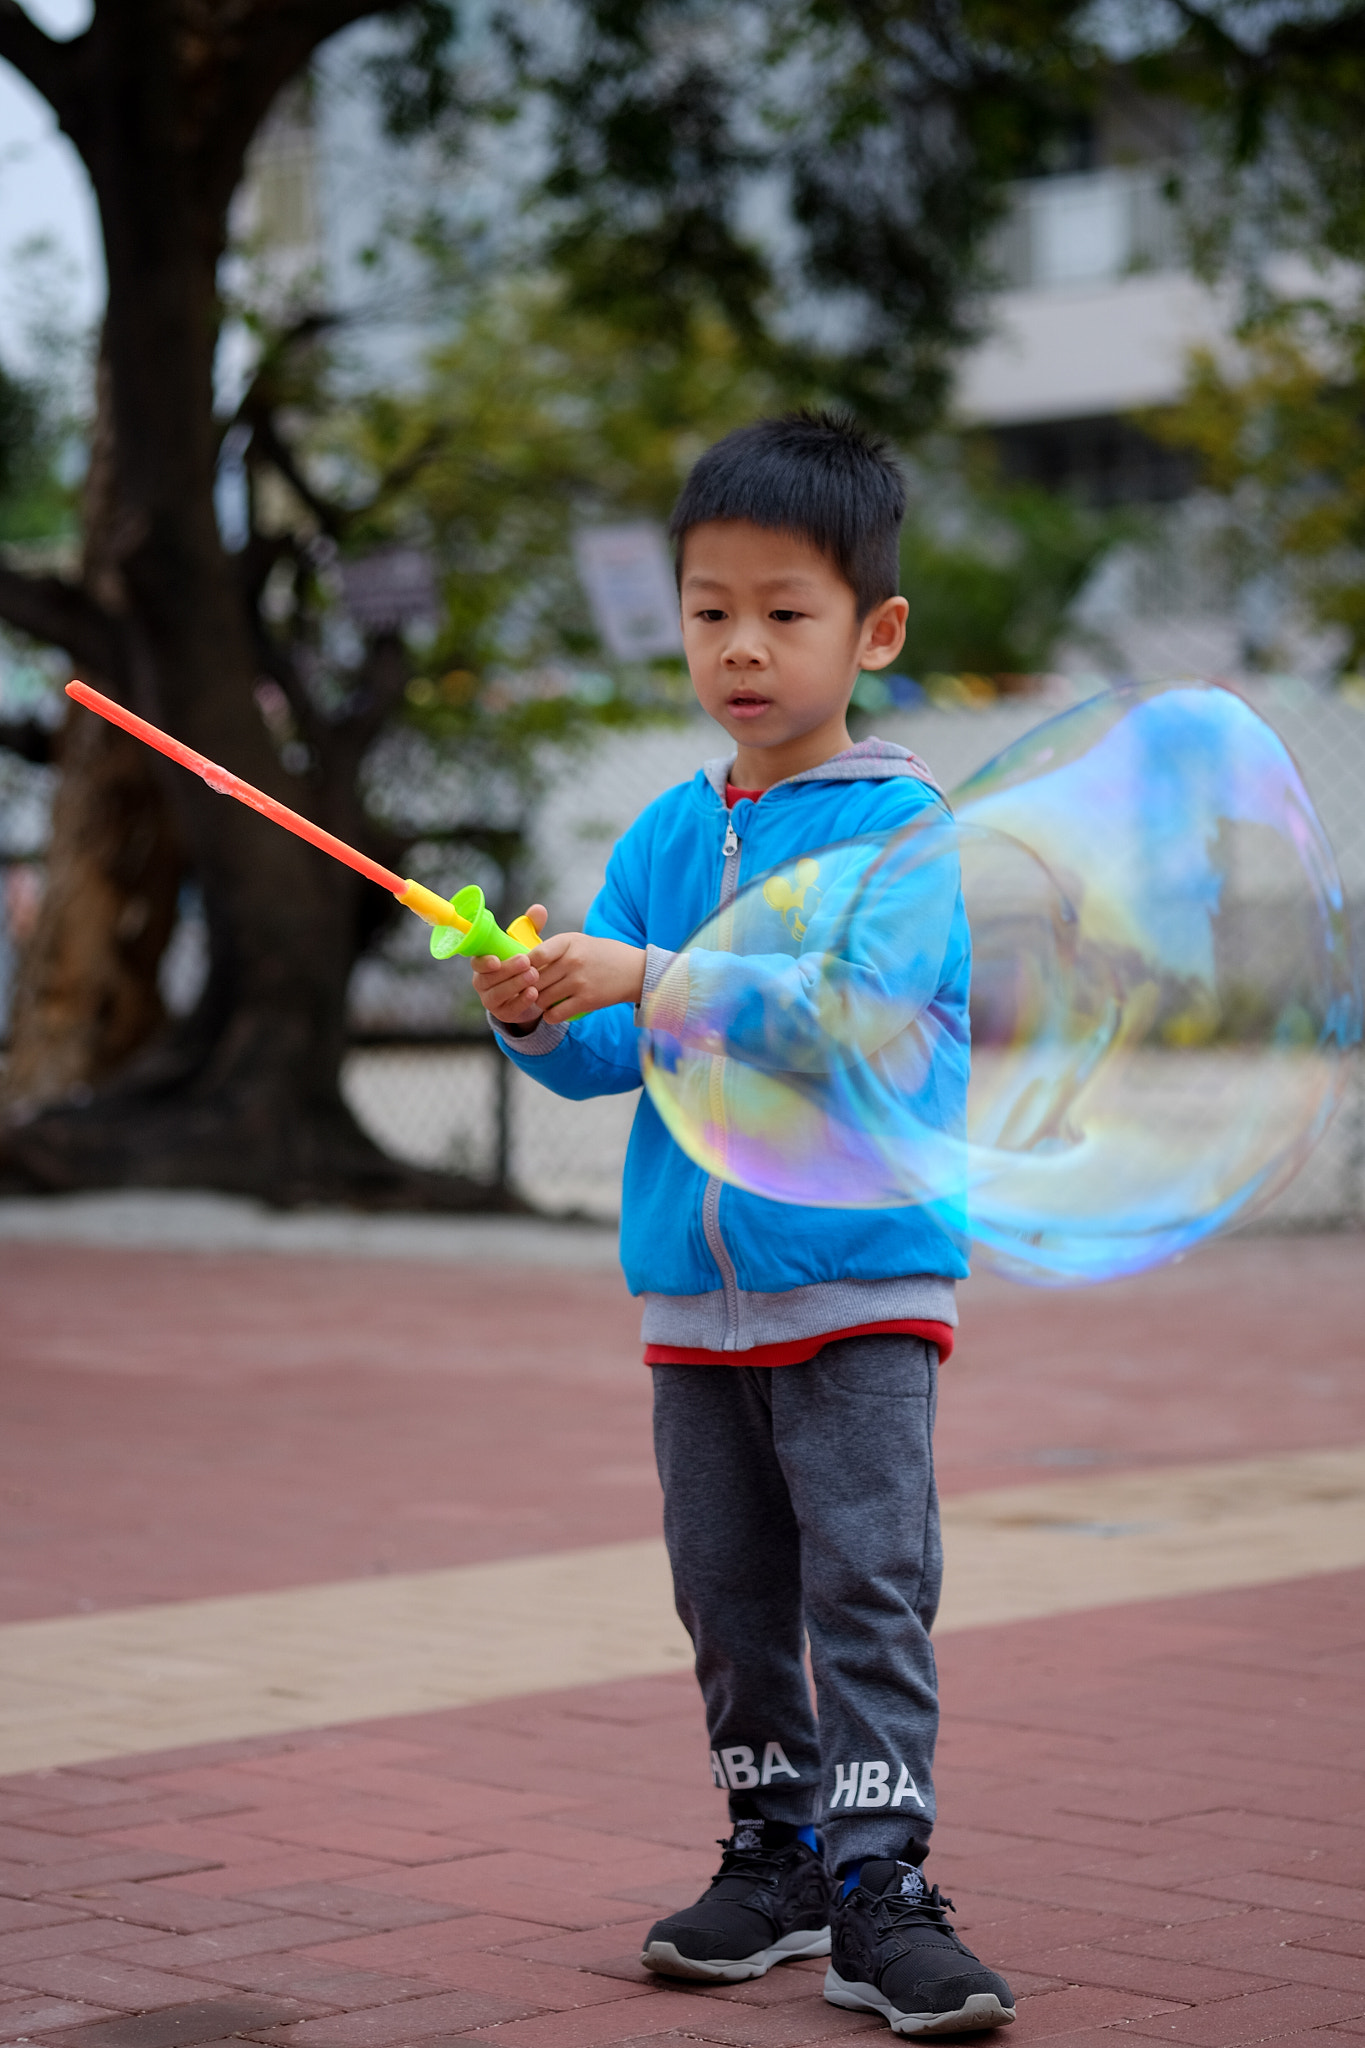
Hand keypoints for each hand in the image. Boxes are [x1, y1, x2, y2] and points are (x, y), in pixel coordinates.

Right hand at [470, 904, 546, 1028]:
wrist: (532, 990)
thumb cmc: (524, 962)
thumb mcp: (527, 944)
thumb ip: (531, 927)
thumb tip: (538, 909)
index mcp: (484, 962)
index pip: (476, 962)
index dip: (483, 962)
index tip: (496, 960)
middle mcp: (482, 981)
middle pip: (488, 978)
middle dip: (507, 970)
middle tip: (526, 962)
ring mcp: (490, 999)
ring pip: (498, 993)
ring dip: (515, 984)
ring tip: (534, 975)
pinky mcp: (502, 1013)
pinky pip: (509, 1009)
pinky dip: (521, 1001)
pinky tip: (534, 993)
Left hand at [530, 931, 646, 1023]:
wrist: (634, 970)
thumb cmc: (601, 955)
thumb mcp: (577, 941)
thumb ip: (552, 949)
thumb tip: (522, 963)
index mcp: (568, 942)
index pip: (534, 955)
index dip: (523, 967)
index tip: (523, 973)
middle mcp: (573, 960)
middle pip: (534, 980)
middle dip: (528, 988)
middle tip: (529, 991)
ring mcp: (579, 981)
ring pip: (542, 998)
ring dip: (538, 1002)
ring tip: (543, 1000)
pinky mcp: (586, 1001)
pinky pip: (555, 1014)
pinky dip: (549, 1016)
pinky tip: (553, 1012)